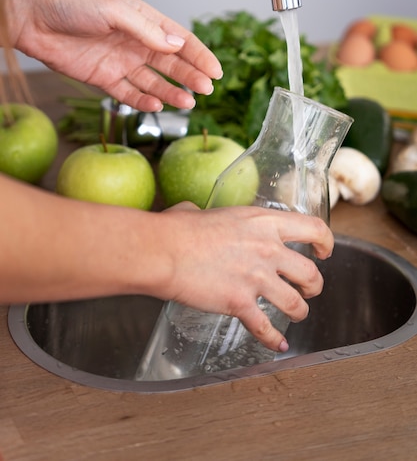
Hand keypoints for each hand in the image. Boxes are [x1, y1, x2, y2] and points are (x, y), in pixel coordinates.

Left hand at [7, 0, 222, 111]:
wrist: (33, 19)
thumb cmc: (70, 4)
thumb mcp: (114, 11)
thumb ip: (147, 30)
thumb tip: (177, 45)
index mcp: (142, 20)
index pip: (179, 40)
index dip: (199, 55)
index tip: (216, 71)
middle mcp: (135, 42)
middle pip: (171, 63)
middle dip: (191, 76)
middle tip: (206, 89)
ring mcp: (120, 62)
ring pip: (154, 81)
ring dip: (172, 92)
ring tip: (188, 103)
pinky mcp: (104, 79)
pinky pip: (129, 93)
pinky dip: (143, 101)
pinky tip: (156, 105)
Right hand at [156, 203, 333, 351]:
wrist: (163, 250)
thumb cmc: (178, 228)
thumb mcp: (205, 211)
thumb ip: (211, 217)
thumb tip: (193, 214)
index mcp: (264, 222)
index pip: (314, 228)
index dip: (326, 242)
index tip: (324, 252)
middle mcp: (268, 249)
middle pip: (311, 274)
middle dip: (314, 286)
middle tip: (308, 290)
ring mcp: (257, 278)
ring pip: (297, 304)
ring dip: (300, 312)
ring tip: (296, 313)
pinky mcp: (241, 303)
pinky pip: (266, 328)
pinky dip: (274, 340)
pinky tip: (278, 344)